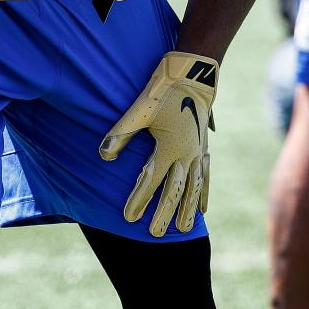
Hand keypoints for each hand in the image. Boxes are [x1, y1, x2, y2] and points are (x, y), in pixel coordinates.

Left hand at [100, 51, 218, 235]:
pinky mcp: (203, 145)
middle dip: (165, 212)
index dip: (139, 199)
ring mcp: (198, 150)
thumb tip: (103, 155)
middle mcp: (187, 153)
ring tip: (185, 229)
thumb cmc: (164, 90)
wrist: (194, 73)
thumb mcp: (140, 109)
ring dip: (188, 209)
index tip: (129, 218)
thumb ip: (122, 133)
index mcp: (170, 147)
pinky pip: (206, 175)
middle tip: (156, 235)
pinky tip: (203, 207)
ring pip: (194, 186)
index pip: (151, 180)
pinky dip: (204, 192)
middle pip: (176, 190)